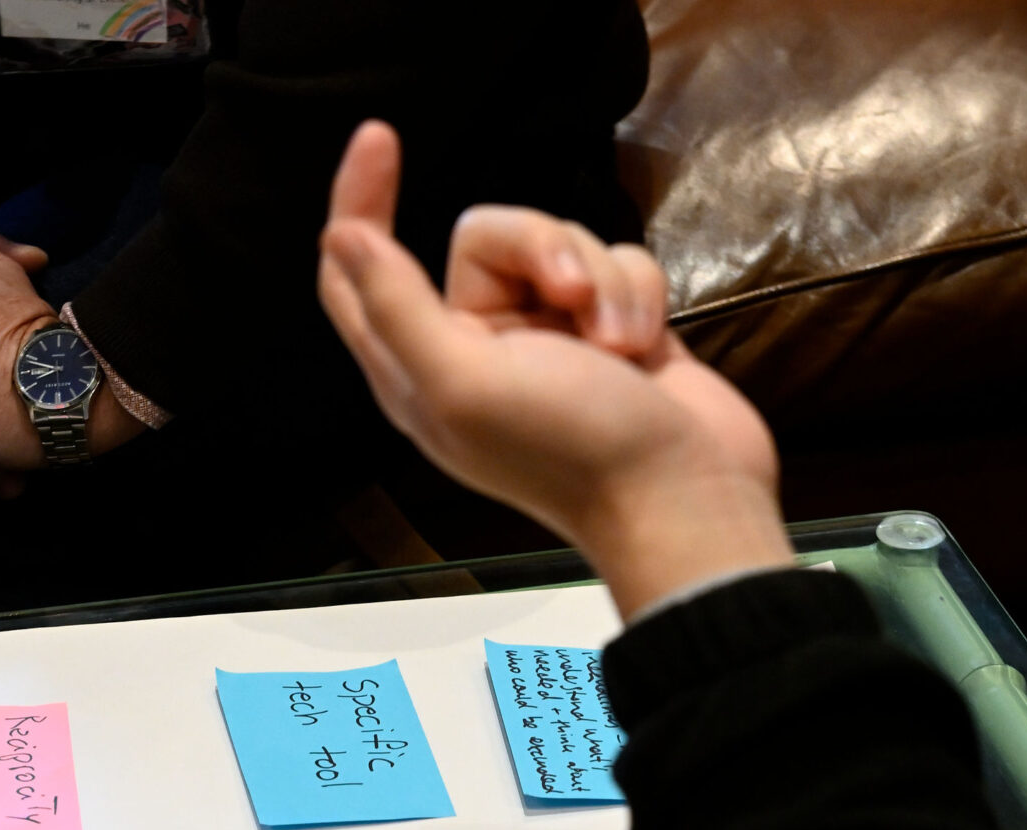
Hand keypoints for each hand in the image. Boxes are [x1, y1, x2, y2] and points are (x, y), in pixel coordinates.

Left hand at [316, 121, 789, 617]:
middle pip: (486, 236)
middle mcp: (476, 349)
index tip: (380, 137)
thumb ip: (397, 308)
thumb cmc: (571, 450)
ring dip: (602, 281)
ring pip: (562, 244)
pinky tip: (647, 348)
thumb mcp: (463, 382)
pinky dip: (638, 295)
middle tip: (573, 298)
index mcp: (418, 368)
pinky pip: (617, 263)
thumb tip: (343, 237)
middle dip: (542, 248)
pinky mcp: (613, 330)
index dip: (358, 204)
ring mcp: (549, 339)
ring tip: (620, 347)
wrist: (684, 495)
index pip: (360, 273)